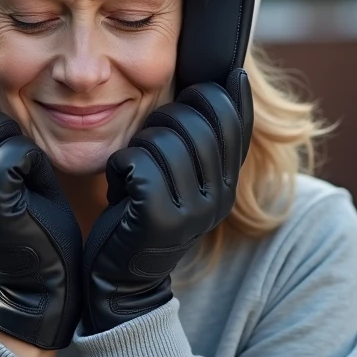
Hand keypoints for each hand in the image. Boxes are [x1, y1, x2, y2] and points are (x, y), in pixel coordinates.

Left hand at [81, 69, 253, 334]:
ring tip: (134, 171)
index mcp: (229, 185)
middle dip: (165, 119)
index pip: (237, 123)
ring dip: (138, 147)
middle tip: (148, 142)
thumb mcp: (182, 175)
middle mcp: (219, 199)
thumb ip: (203, 136)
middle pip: (197, 123)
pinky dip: (119, 167)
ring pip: (163, 140)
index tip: (218, 80)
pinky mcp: (159, 219)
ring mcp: (192, 211)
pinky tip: (119, 188)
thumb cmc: (141, 212)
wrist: (120, 282)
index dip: (226, 95)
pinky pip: (137, 162)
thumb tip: (236, 74)